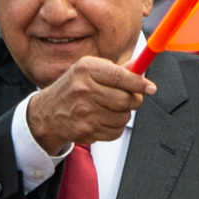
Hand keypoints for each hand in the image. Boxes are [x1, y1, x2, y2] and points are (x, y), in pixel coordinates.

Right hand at [27, 56, 156, 154]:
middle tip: (132, 98)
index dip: (139, 83)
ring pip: (123, 117)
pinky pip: (115, 132)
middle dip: (134, 100)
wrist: (47, 113)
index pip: (120, 77)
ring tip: (111, 108)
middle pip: (125, 100)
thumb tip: (140, 67)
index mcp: (86, 69)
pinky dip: (115, 127)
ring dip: (123, 114)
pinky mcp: (85, 131)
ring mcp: (84, 112)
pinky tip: (104, 119)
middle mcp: (84, 89)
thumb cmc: (72, 88)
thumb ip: (116, 70)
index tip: (150, 87)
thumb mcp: (89, 69)